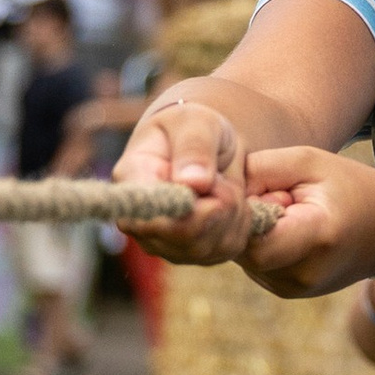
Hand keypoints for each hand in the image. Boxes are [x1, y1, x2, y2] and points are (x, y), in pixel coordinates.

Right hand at [114, 99, 262, 265]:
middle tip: (224, 178)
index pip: (147, 219)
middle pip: (184, 239)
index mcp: (133, 183)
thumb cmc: (192, 128)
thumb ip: (194, 146)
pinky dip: (241, 225)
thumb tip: (193, 182)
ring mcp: (166, 242)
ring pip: (209, 248)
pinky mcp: (194, 252)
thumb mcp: (195, 121)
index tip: (213, 191)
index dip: (185, 216)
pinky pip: (227, 250)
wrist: (205, 145)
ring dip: (232, 214)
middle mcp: (142, 221)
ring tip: (227, 183)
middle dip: (219, 207)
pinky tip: (234, 201)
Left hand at [236, 146, 374, 299]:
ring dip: (254, 233)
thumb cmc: (347, 187)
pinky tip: (285, 229)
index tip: (259, 190)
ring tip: (285, 213)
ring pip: (246, 258)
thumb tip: (221, 187)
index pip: (253, 239)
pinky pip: (255, 265)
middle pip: (244, 249)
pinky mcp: (286, 291)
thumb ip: (261, 169)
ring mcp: (294, 288)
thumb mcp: (309, 162)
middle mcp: (302, 273)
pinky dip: (261, 244)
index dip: (244, 213)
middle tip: (271, 198)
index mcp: (315, 237)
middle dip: (246, 221)